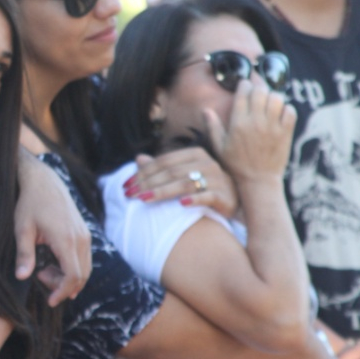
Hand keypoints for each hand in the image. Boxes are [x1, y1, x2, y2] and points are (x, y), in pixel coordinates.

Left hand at [15, 151, 91, 304]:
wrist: (44, 181)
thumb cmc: (30, 204)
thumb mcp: (22, 229)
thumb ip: (24, 254)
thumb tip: (21, 277)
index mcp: (66, 240)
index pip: (73, 275)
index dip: (63, 292)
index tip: (50, 300)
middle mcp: (81, 238)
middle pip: (82, 275)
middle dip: (63, 286)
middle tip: (40, 278)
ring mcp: (85, 235)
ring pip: (85, 267)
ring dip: (67, 277)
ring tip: (43, 270)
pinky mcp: (84, 232)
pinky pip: (84, 258)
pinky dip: (72, 267)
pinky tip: (52, 262)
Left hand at [124, 148, 238, 218]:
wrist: (233, 202)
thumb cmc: (203, 186)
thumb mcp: (183, 174)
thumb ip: (162, 166)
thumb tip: (138, 158)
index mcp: (195, 154)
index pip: (164, 162)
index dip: (143, 173)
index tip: (126, 185)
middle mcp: (207, 163)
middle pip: (171, 172)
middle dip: (146, 183)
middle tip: (129, 195)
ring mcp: (218, 179)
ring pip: (184, 184)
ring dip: (161, 192)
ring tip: (143, 200)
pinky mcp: (225, 196)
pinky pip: (207, 196)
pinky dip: (193, 199)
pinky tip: (180, 205)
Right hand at [207, 80, 295, 184]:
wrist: (258, 181)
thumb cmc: (236, 165)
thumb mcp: (219, 147)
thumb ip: (213, 127)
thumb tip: (206, 110)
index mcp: (238, 124)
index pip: (243, 93)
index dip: (244, 84)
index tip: (244, 84)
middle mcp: (256, 122)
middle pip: (261, 91)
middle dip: (259, 85)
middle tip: (257, 86)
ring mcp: (273, 127)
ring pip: (277, 98)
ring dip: (272, 95)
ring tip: (268, 99)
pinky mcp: (286, 133)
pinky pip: (290, 111)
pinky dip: (286, 108)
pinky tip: (279, 112)